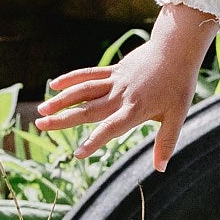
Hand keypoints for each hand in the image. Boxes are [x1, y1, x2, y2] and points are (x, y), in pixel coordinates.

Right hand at [34, 3, 219, 171]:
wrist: (177, 51)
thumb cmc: (179, 86)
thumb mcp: (177, 116)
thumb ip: (166, 142)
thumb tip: (160, 169)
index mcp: (135, 110)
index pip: (111, 129)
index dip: (95, 142)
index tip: (78, 154)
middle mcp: (121, 96)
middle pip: (88, 110)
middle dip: (64, 120)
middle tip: (40, 126)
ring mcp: (115, 81)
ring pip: (84, 91)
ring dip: (62, 100)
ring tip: (42, 110)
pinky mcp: (114, 70)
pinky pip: (89, 74)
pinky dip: (72, 78)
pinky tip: (54, 84)